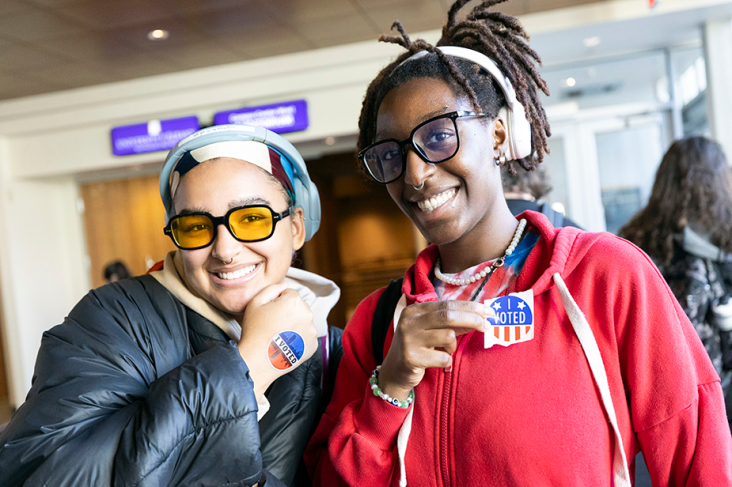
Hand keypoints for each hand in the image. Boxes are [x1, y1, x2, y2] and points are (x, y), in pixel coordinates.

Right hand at [237, 283, 317, 400]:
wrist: (257, 360)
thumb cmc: (254, 330)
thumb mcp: (255, 302)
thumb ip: (272, 288)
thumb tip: (285, 284)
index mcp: (295, 301)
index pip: (289, 293)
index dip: (277, 302)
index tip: (270, 313)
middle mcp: (308, 314)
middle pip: (299, 307)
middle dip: (289, 312)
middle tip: (274, 325)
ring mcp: (312, 331)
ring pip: (303, 321)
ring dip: (295, 325)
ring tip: (280, 335)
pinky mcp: (313, 345)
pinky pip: (307, 336)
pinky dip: (299, 339)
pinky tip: (286, 344)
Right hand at [378, 300, 488, 400]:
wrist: (394, 372)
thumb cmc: (418, 348)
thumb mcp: (432, 331)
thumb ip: (452, 323)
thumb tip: (480, 317)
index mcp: (415, 310)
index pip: (447, 304)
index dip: (470, 307)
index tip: (488, 311)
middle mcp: (409, 321)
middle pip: (449, 316)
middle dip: (473, 319)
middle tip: (487, 326)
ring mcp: (409, 339)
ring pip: (448, 336)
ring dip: (453, 345)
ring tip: (446, 350)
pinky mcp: (411, 357)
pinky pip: (443, 357)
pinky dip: (446, 360)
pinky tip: (437, 360)